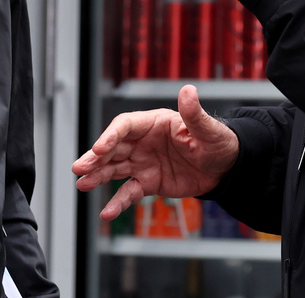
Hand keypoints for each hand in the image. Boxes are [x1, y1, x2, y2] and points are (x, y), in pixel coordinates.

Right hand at [72, 84, 239, 220]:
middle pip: (113, 147)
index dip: (111, 136)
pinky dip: (118, 202)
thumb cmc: (217, 142)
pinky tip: (107, 212)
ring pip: (114, 168)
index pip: (125, 126)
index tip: (99, 148)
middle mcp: (143, 141)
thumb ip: (194, 113)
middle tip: (79, 168)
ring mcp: (143, 162)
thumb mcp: (208, 129)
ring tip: (82, 185)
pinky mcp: (148, 182)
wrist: (225, 168)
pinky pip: (129, 191)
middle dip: (95, 157)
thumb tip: (188, 91)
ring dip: (97, 176)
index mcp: (154, 123)